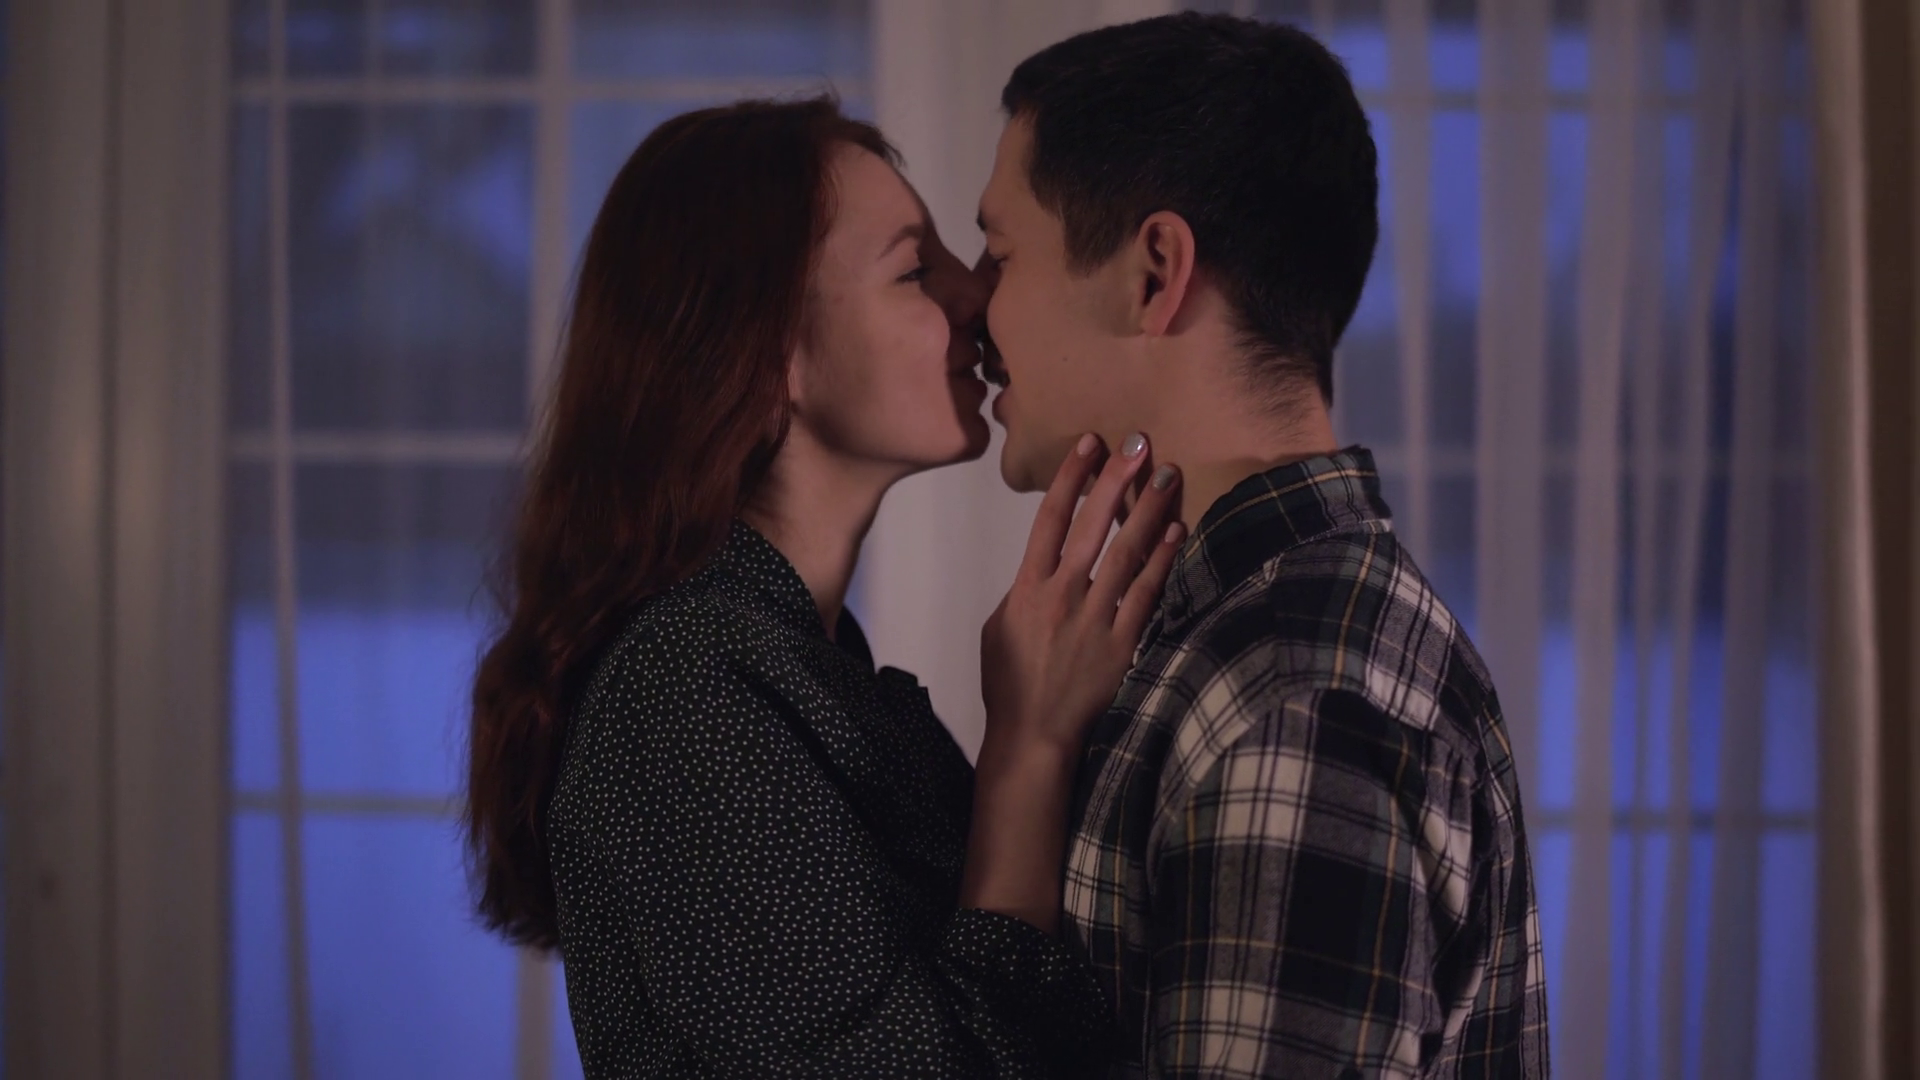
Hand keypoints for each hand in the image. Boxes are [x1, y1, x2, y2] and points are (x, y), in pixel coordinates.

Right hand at [980, 432, 1186, 758]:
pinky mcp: (1122, 643)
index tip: (1089, 445)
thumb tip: (1044, 565)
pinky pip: (1147, 593)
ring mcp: (1095, 618)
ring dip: (1147, 509)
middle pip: (1091, 524)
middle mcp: (1062, 595)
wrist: (1032, 734)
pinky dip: (1162, 559)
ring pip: (1125, 552)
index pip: (1049, 519)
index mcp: (1026, 588)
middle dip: (1115, 478)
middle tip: (1138, 442)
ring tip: (1167, 474)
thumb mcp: (998, 627)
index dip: (1071, 477)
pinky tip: (1176, 529)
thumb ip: (1022, 590)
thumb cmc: (1010, 683)